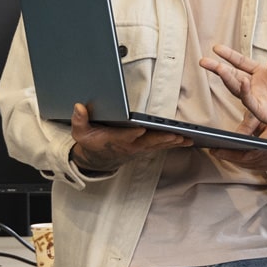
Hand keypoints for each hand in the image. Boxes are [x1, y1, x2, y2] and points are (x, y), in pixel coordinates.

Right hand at [69, 103, 192, 169]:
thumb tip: (79, 107)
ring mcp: (139, 149)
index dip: (131, 134)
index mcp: (114, 141)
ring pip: (158, 145)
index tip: (139, 129)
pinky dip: (174, 143)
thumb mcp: (80, 132)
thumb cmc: (92, 142)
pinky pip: (162, 146)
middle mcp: (129, 146)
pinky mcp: (146, 149)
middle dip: (160, 139)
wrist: (99, 159)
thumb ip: (79, 120)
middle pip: (147, 142)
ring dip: (172, 142)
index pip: (123, 137)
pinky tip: (187, 140)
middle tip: (174, 135)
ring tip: (186, 137)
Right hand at [200, 44, 266, 132]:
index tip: (216, 48)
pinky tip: (242, 82)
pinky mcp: (260, 110)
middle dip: (218, 68)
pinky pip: (249, 100)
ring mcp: (256, 97)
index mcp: (261, 73)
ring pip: (236, 87)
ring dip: (228, 78)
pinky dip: (245, 92)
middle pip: (232, 74)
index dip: (229, 55)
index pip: (241, 62)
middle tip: (205, 62)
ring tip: (219, 69)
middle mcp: (255, 85)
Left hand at [208, 113, 266, 170]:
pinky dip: (240, 162)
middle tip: (214, 151)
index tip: (219, 150)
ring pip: (249, 165)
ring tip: (219, 153)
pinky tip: (230, 157)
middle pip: (249, 160)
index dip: (233, 154)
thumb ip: (246, 125)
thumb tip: (236, 137)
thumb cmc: (266, 116)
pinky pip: (252, 166)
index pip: (252, 152)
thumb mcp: (255, 115)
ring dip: (233, 160)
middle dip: (230, 157)